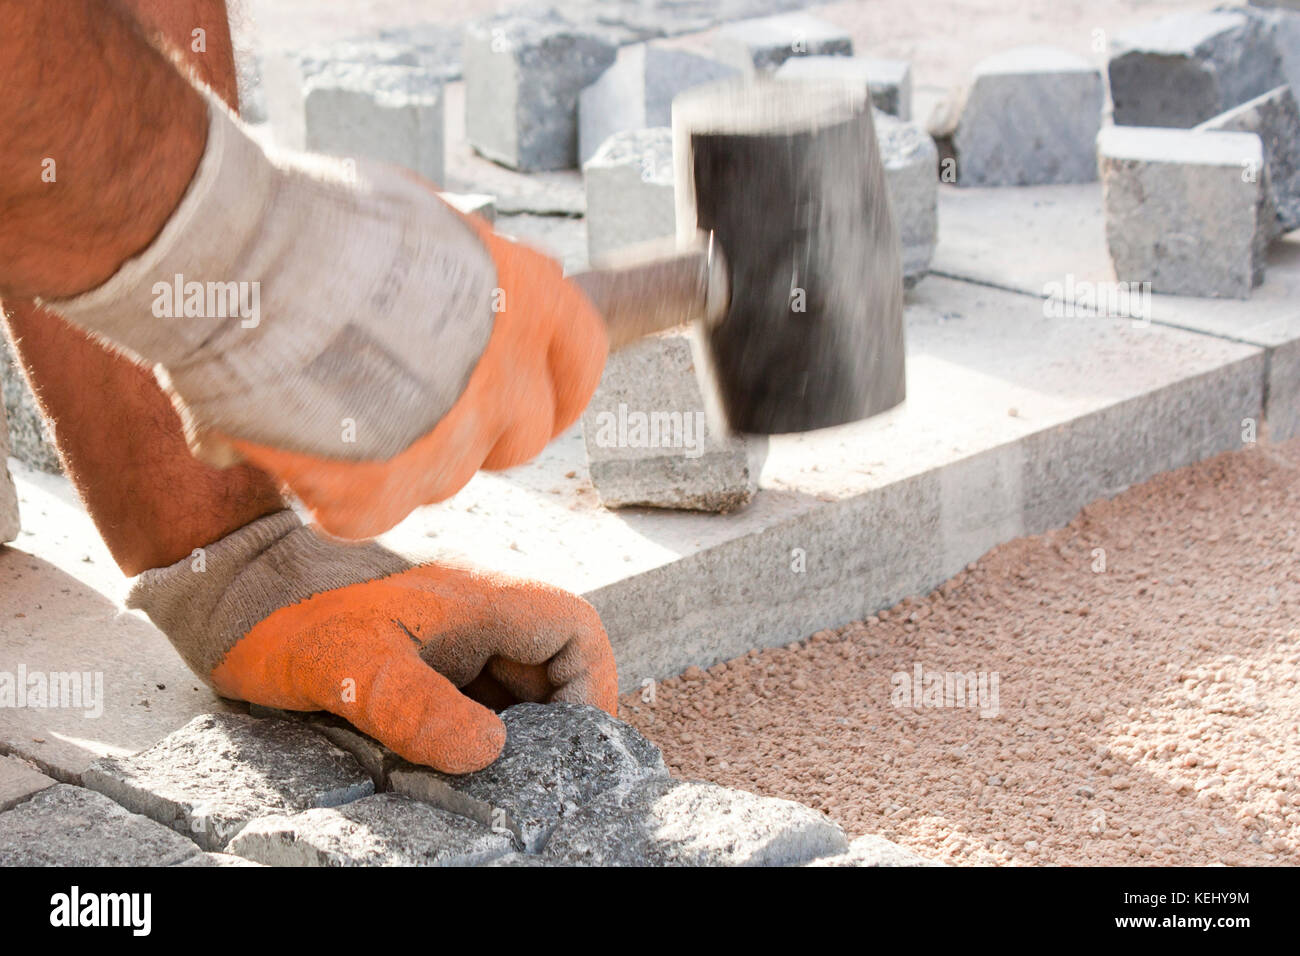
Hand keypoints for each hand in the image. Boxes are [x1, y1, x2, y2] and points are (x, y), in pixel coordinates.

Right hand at [47, 95, 606, 539]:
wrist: (235, 254)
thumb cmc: (317, 216)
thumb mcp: (423, 220)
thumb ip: (465, 273)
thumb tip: (480, 289)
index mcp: (531, 302)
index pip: (582, 367)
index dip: (555, 388)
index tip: (530, 396)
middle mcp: (506, 384)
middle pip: (518, 440)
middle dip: (473, 430)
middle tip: (405, 401)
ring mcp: (446, 449)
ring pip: (436, 478)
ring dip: (392, 455)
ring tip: (320, 398)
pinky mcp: (375, 498)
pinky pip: (362, 512)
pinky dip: (326, 488)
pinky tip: (284, 437)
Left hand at [129, 511, 616, 772]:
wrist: (230, 586)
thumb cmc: (289, 610)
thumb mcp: (351, 664)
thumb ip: (418, 706)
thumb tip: (487, 750)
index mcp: (484, 598)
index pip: (577, 632)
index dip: (593, 689)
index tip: (573, 749)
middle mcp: (478, 615)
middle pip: (551, 668)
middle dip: (552, 727)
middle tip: (527, 784)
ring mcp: (451, 638)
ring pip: (512, 689)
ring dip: (510, 737)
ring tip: (487, 787)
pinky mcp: (423, 660)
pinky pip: (470, 700)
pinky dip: (470, 737)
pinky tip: (444, 772)